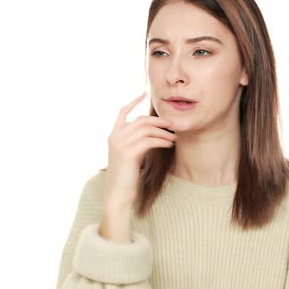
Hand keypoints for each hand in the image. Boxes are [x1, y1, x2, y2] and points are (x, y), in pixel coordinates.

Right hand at [104, 91, 176, 205]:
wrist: (118, 195)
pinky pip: (150, 141)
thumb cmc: (127, 178)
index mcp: (113, 136)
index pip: (122, 112)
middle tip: (173, 125)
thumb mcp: (131, 156)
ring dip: (164, 133)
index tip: (144, 93)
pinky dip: (162, 141)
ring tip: (174, 138)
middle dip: (159, 121)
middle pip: (141, 120)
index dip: (134, 102)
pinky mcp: (128, 153)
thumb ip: (137, 143)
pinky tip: (169, 145)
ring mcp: (120, 144)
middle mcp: (115, 137)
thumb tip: (155, 133)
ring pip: (147, 130)